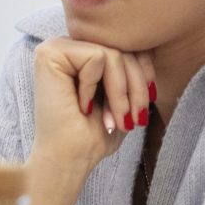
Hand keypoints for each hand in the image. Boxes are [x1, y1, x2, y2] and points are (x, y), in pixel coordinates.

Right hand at [27, 37, 156, 188]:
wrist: (70, 159)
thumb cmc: (94, 134)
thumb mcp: (122, 96)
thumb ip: (131, 69)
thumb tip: (154, 46)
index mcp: (81, 53)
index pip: (124, 45)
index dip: (144, 72)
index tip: (147, 104)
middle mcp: (66, 45)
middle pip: (121, 47)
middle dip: (136, 86)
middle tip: (135, 120)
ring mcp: (55, 47)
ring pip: (113, 53)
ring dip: (122, 92)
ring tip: (117, 120)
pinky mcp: (50, 53)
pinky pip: (97, 57)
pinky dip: (98, 87)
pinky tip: (83, 106)